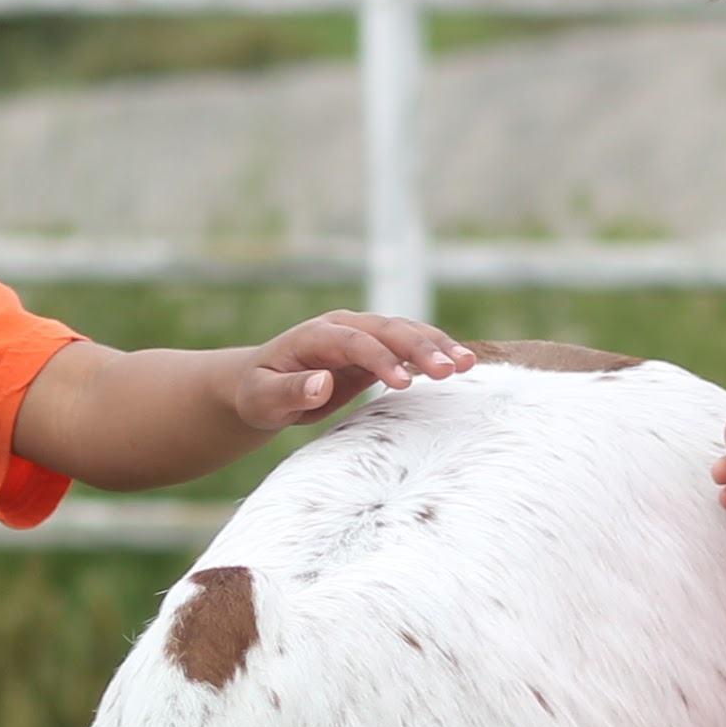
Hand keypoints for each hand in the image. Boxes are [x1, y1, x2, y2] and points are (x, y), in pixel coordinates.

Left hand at [231, 310, 474, 431]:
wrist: (261, 385)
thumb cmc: (258, 393)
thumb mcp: (263, 398)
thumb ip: (290, 390)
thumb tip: (321, 383)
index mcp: (317, 335)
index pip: (356, 341)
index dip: (381, 359)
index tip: (404, 384)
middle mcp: (345, 328)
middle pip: (389, 330)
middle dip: (421, 347)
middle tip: (451, 370)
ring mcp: (363, 336)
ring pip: (405, 333)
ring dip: (436, 346)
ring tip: (466, 365)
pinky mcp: (376, 351)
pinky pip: (409, 347)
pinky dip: (434, 353)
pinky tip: (460, 364)